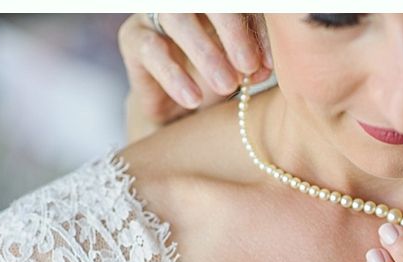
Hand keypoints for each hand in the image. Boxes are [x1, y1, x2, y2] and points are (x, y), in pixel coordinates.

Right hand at [117, 13, 271, 126]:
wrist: (174, 110)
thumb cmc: (214, 83)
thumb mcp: (239, 74)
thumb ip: (253, 65)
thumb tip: (263, 68)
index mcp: (218, 7)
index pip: (240, 6)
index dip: (256, 31)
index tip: (270, 64)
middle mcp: (187, 4)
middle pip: (209, 3)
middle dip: (232, 32)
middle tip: (249, 66)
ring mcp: (157, 15)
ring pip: (178, 19)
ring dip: (205, 53)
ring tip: (226, 86)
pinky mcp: (132, 38)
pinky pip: (152, 50)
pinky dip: (175, 76)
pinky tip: (193, 99)